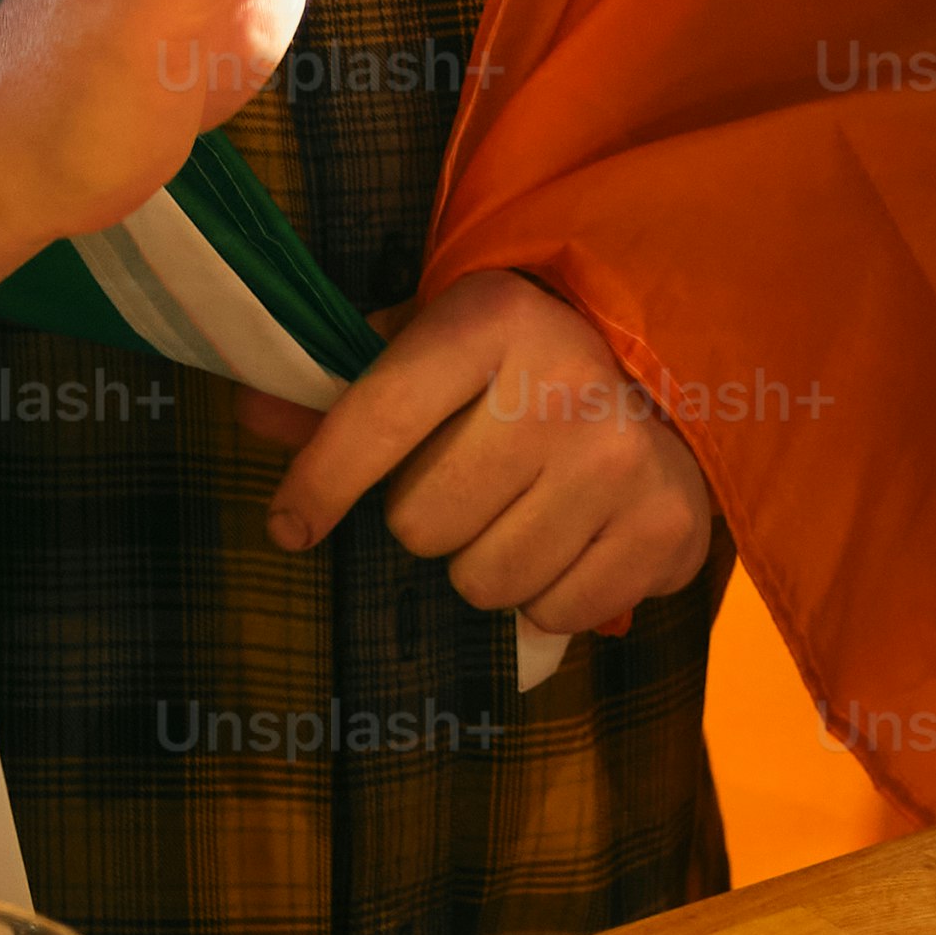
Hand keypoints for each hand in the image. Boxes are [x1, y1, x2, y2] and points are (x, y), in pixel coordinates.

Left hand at [237, 269, 728, 642]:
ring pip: (482, 582)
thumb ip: (347, 386)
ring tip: (522, 512)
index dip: (318, 486)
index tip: (291, 526)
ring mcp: (621, 461)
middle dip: (427, 518)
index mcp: (492, 320)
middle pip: (421, 523)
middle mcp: (563, 385)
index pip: (376, 421)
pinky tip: (574, 539)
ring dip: (485, 563)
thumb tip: (253, 412)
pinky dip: (549, 595)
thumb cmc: (530, 362)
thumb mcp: (439, 344)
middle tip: (469, 484)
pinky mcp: (666, 529)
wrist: (682, 373)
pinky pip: (552, 614)